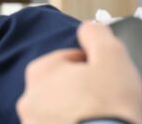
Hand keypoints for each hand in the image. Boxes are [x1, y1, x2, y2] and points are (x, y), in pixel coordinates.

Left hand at [17, 21, 141, 123]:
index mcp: (40, 72)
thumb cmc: (109, 108)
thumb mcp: (112, 55)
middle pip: (62, 88)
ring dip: (76, 114)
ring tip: (100, 120)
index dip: (92, 66)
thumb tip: (89, 27)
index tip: (106, 78)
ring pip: (58, 114)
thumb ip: (97, 34)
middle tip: (105, 101)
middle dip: (81, 91)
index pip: (68, 59)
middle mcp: (29, 100)